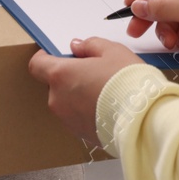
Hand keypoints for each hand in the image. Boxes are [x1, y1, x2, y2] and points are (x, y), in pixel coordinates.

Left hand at [28, 37, 145, 148]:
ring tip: (105, 91)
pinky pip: (78, 117)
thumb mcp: (112, 51)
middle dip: (70, 76)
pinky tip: (108, 106)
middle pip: (54, 84)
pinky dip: (88, 110)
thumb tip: (76, 46)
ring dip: (79, 94)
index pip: (37, 65)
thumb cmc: (126, 82)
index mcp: (60, 75)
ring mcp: (67, 119)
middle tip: (94, 71)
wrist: (141, 118)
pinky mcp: (80, 134)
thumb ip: (90, 45)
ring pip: (67, 101)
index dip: (45, 57)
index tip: (57, 54)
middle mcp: (58, 99)